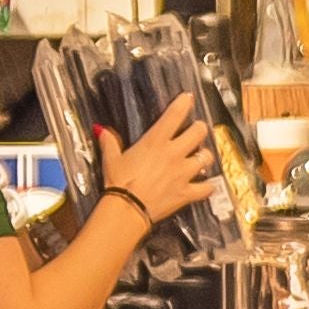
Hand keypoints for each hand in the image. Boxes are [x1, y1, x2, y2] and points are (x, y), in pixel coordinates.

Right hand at [100, 98, 221, 227]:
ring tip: (201, 157)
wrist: (127, 209)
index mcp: (156, 142)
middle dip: (200, 129)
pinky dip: (207, 187)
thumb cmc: (118, 183)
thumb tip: (100, 130)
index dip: (184, 103)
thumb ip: (109, 142)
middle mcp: (174, 154)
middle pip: (199, 132)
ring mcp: (183, 173)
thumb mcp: (111, 159)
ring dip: (205, 156)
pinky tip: (205, 185)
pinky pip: (206, 188)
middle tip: (197, 130)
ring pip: (206, 157)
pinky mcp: (187, 192)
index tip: (188, 98)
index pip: (175, 115)